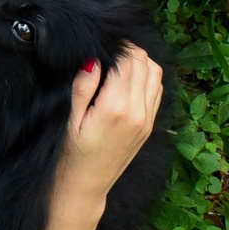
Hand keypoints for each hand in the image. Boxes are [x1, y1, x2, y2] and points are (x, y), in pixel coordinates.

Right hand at [54, 45, 162, 207]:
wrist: (87, 185)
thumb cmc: (73, 153)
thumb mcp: (71, 118)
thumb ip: (84, 86)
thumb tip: (94, 59)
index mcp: (115, 107)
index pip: (126, 61)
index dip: (116, 46)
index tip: (103, 44)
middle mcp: (137, 111)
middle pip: (143, 63)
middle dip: (128, 51)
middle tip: (110, 51)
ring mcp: (147, 119)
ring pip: (154, 73)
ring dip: (140, 62)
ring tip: (120, 63)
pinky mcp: (149, 125)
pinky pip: (157, 90)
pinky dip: (147, 78)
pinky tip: (130, 80)